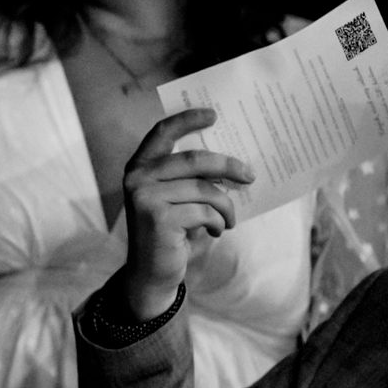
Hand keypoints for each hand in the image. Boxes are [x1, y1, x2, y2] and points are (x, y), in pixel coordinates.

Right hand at [115, 109, 253, 321]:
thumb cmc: (171, 231)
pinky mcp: (158, 218)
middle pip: (194, 159)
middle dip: (228, 167)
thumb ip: (191, 178)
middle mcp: (137, 179)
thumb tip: (232, 163)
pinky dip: (218, 222)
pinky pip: (204, 211)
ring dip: (226, 206)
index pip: (161, 133)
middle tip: (250, 176)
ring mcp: (144, 198)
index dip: (186, 120)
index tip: (213, 114)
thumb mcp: (177, 199)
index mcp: (140, 168)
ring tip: (228, 219)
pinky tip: (215, 231)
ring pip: (205, 189)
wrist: (153, 273)